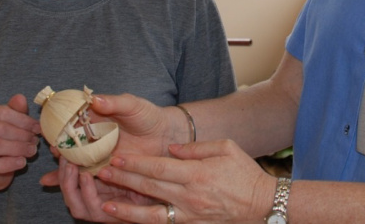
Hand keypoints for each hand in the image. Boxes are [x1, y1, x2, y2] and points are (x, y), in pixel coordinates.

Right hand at [0, 94, 39, 191]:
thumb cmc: (3, 142)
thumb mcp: (11, 124)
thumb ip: (16, 111)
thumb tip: (20, 98)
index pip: (1, 112)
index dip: (23, 120)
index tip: (37, 127)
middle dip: (21, 134)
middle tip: (35, 140)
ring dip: (17, 148)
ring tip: (32, 150)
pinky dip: (9, 163)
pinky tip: (22, 162)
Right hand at [40, 93, 183, 216]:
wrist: (164, 136)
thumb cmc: (148, 116)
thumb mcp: (132, 105)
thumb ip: (114, 102)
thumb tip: (94, 100)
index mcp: (94, 116)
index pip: (71, 118)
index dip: (58, 122)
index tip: (48, 126)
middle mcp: (90, 135)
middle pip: (67, 140)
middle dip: (57, 144)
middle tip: (54, 149)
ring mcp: (94, 153)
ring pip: (71, 158)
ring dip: (61, 162)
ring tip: (60, 163)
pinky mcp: (101, 168)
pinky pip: (82, 173)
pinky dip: (67, 178)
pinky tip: (52, 182)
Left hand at [92, 139, 274, 223]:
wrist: (263, 205)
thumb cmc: (245, 173)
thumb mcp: (226, 148)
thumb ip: (196, 148)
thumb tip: (171, 149)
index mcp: (197, 174)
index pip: (159, 167)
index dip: (135, 163)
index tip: (116, 157)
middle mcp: (190, 196)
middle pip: (149, 187)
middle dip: (123, 180)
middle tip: (102, 173)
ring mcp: (190, 215)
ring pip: (150, 214)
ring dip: (126, 210)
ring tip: (105, 205)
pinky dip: (144, 223)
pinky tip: (128, 220)